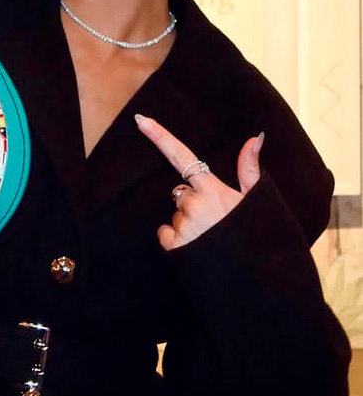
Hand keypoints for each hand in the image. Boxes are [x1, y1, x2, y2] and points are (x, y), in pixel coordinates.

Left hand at [135, 114, 263, 249]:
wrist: (254, 275)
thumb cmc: (255, 234)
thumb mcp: (254, 200)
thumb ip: (249, 168)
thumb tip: (255, 137)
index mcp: (213, 189)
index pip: (181, 156)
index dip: (160, 137)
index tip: (141, 121)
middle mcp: (194, 204)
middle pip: (180, 193)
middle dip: (192, 203)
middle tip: (214, 220)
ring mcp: (183, 225)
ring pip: (175, 215)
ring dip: (187, 223)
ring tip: (210, 235)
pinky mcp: (174, 245)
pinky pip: (166, 234)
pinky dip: (176, 240)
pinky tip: (195, 247)